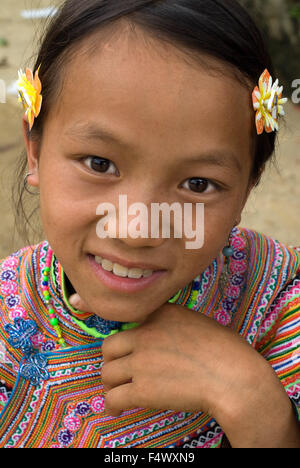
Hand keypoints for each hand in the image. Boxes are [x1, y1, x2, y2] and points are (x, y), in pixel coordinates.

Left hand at [69, 294, 299, 446]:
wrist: (234, 376)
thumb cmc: (224, 350)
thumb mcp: (195, 321)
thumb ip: (169, 322)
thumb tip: (155, 332)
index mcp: (160, 314)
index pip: (123, 312)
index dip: (95, 307)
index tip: (75, 301)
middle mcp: (145, 333)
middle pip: (109, 347)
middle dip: (113, 361)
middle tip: (121, 371)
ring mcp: (141, 360)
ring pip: (107, 372)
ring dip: (112, 383)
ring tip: (121, 391)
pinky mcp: (141, 389)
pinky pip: (113, 397)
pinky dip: (114, 404)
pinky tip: (120, 408)